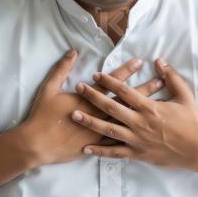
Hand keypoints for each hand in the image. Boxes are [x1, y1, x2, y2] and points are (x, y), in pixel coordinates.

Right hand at [15, 49, 164, 166]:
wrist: (37, 144)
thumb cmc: (42, 115)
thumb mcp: (49, 88)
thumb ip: (61, 69)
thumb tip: (73, 52)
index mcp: (89, 99)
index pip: (112, 82)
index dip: (126, 71)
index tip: (140, 62)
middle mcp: (99, 114)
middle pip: (126, 100)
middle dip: (144, 89)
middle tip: (160, 81)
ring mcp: (100, 131)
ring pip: (127, 119)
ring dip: (143, 111)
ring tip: (159, 106)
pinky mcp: (97, 144)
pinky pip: (119, 140)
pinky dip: (133, 134)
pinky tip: (147, 132)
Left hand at [71, 58, 197, 171]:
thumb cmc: (192, 122)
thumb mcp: (185, 96)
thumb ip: (172, 77)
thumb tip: (160, 60)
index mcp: (150, 107)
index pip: (124, 91)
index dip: (109, 81)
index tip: (95, 75)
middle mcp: (140, 123)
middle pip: (111, 107)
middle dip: (93, 97)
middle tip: (79, 88)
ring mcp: (137, 140)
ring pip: (108, 130)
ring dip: (90, 122)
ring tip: (74, 115)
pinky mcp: (138, 154)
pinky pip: (115, 153)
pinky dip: (100, 151)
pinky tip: (86, 149)